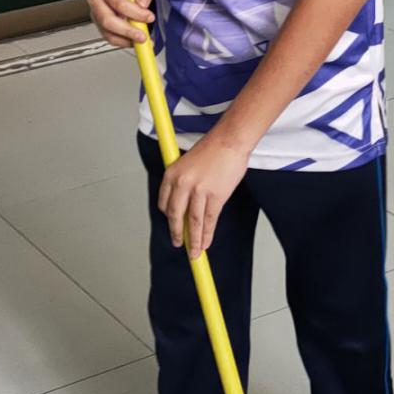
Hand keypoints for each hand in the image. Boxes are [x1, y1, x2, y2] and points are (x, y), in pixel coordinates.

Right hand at [87, 0, 153, 47]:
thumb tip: (142, 2)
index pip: (118, 2)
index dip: (135, 12)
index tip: (149, 17)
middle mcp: (96, 0)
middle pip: (108, 20)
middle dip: (127, 31)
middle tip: (142, 36)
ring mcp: (96, 13)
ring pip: (107, 32)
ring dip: (125, 40)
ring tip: (140, 41)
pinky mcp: (99, 24)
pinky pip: (109, 37)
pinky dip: (122, 42)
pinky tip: (133, 41)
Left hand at [158, 129, 250, 258]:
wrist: (230, 141)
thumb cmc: (212, 148)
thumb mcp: (187, 162)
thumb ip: (183, 181)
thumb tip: (186, 202)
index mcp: (171, 174)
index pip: (163, 202)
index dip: (168, 217)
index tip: (172, 225)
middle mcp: (181, 184)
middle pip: (174, 216)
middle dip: (176, 233)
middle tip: (178, 243)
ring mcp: (198, 191)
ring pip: (192, 223)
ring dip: (193, 240)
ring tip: (194, 252)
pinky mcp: (215, 196)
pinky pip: (209, 221)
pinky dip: (207, 235)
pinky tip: (206, 243)